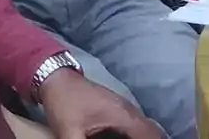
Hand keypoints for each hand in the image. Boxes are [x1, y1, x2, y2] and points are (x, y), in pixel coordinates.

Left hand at [40, 70, 160, 138]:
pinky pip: (136, 124)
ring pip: (146, 128)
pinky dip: (138, 134)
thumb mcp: (69, 132)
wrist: (55, 77)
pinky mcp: (117, 107)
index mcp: (124, 116)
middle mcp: (129, 110)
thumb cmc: (64, 102)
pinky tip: (127, 138)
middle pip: (153, 132)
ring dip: (145, 137)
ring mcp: (124, 106)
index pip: (151, 136)